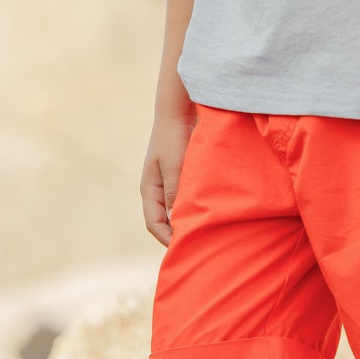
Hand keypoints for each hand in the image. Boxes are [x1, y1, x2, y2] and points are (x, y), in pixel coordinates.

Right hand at [140, 110, 194, 245]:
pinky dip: (194, 205)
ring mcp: (169, 182)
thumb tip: (175, 220)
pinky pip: (186, 197)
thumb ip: (174, 191)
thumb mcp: (173, 165)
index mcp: (149, 189)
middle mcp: (157, 189)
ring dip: (187, 220)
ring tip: (205, 231)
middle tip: (197, 245)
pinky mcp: (181, 174)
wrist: (178, 110)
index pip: (154, 223)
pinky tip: (210, 210)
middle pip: (164, 220)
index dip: (166, 238)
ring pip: (176, 209)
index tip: (183, 247)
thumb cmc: (173, 137)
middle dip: (177, 234)